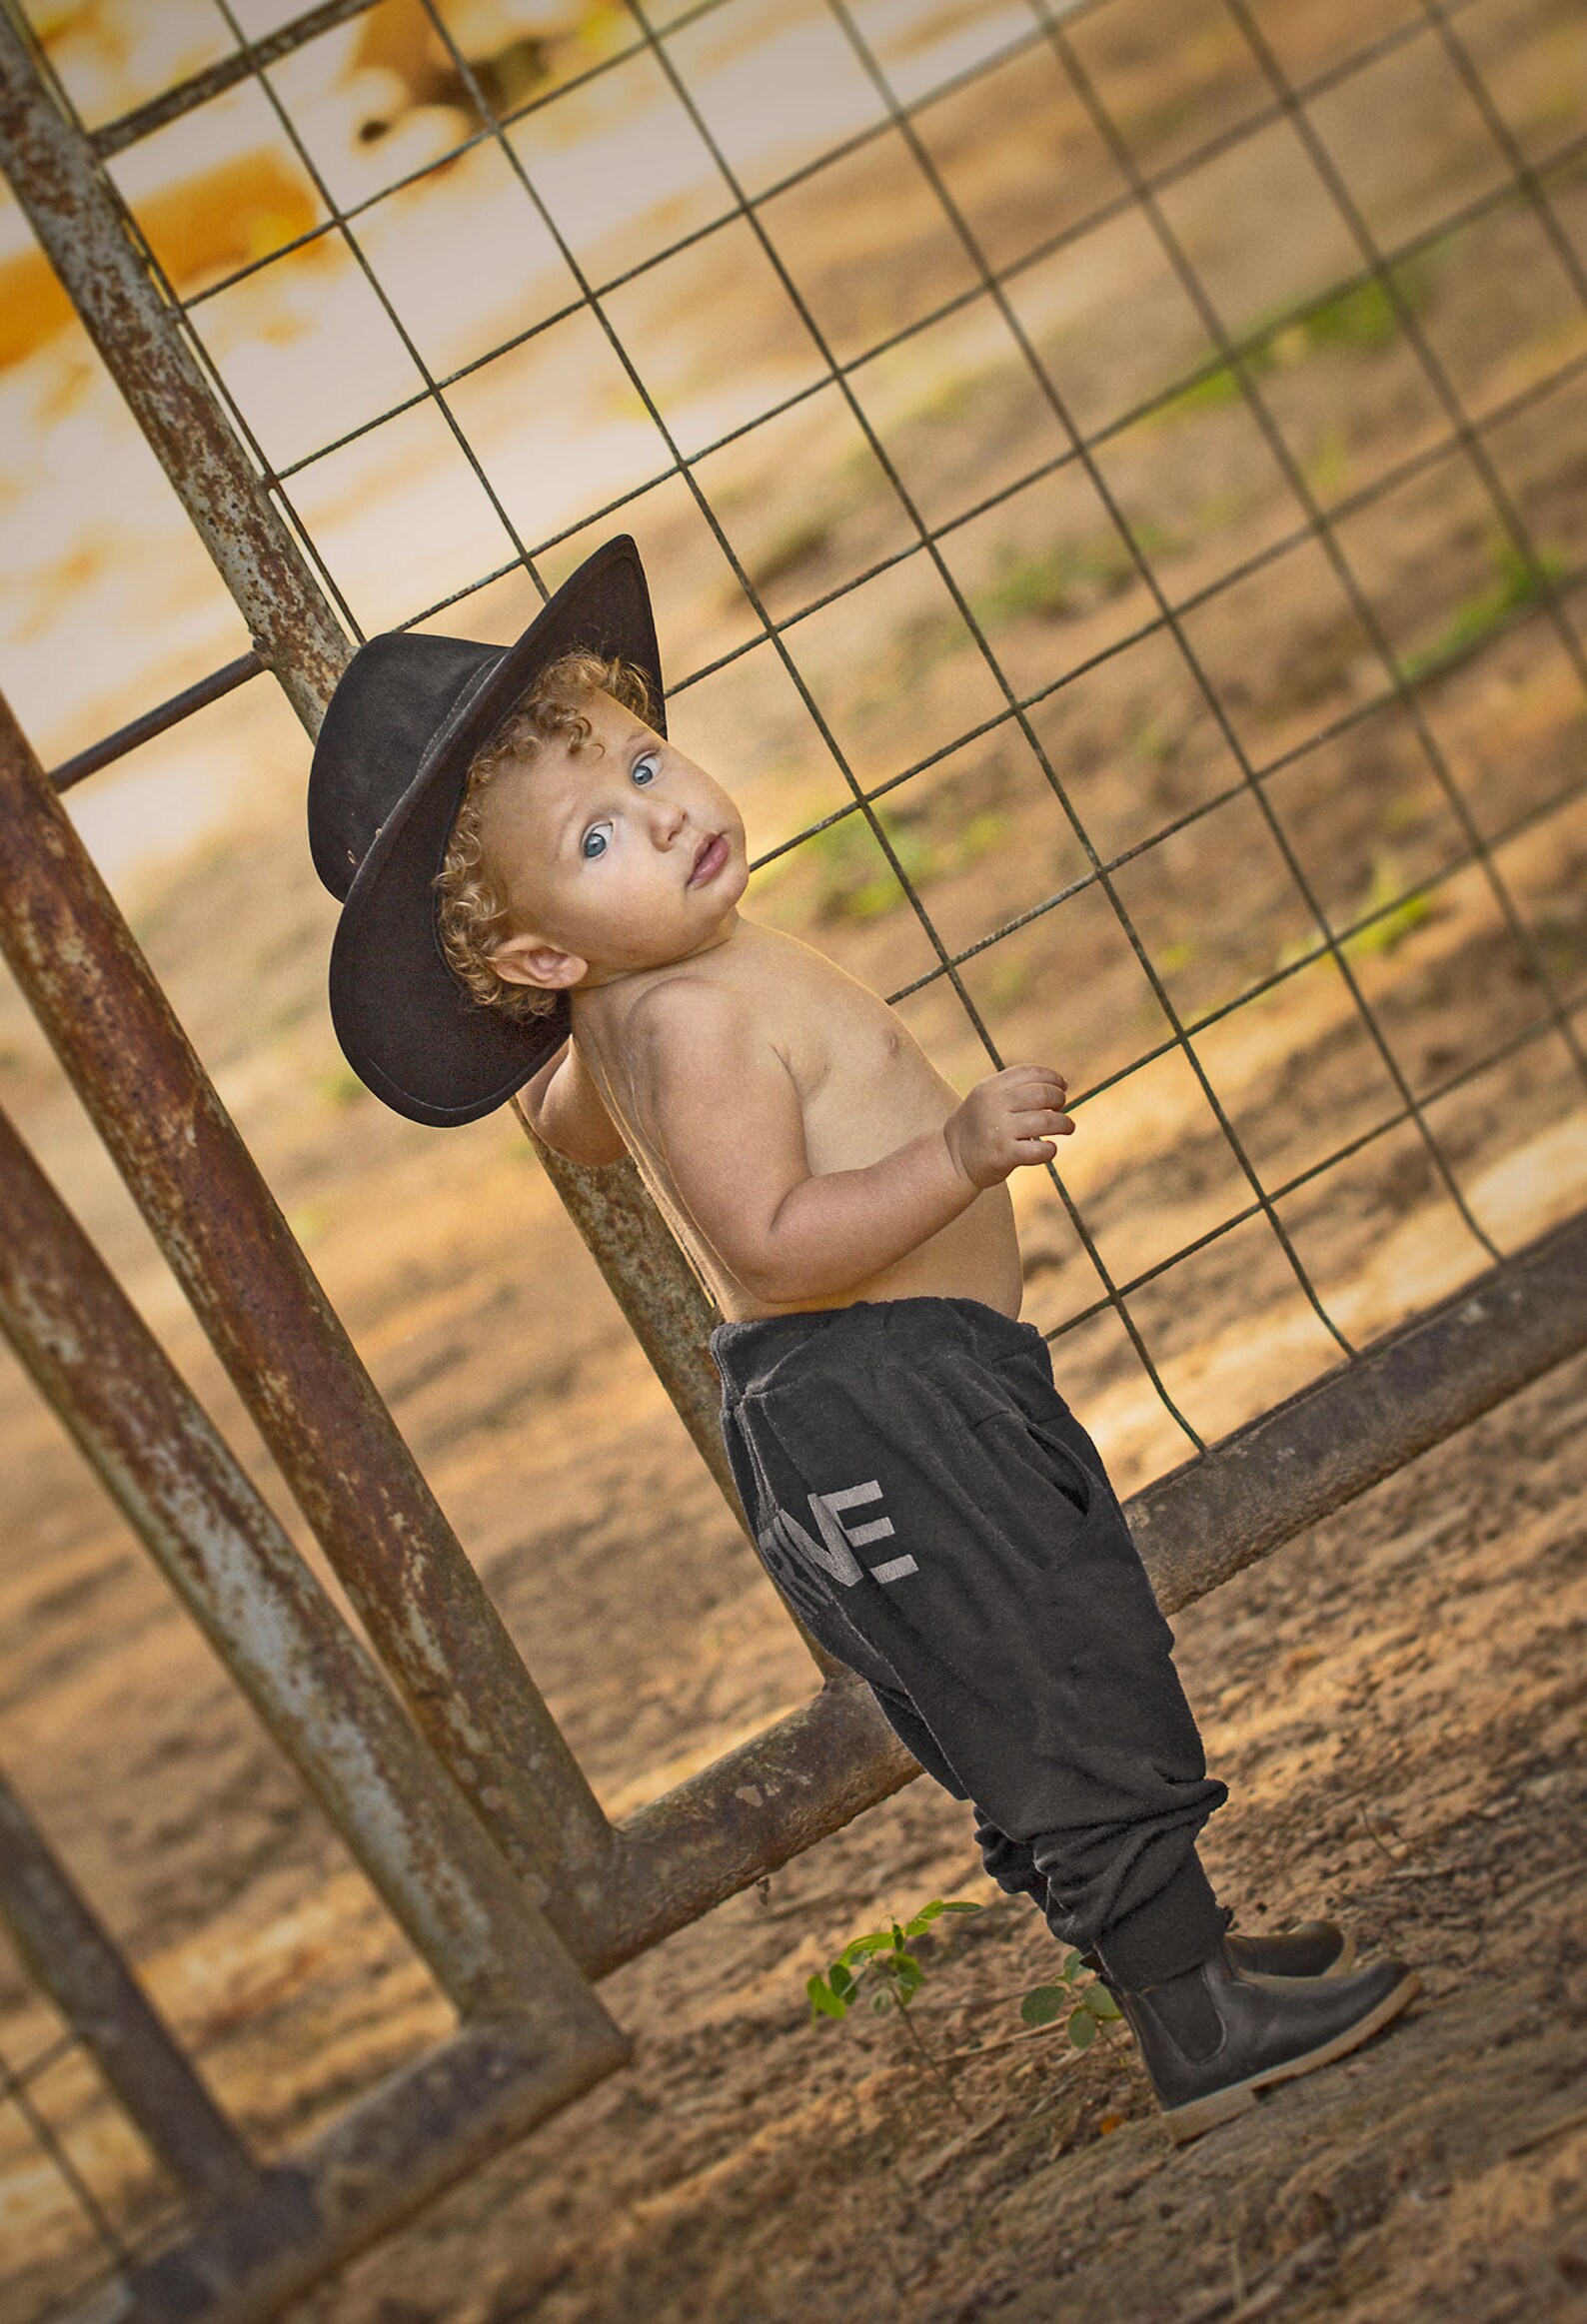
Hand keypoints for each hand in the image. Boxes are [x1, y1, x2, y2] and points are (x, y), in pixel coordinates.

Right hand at [943, 1065, 1074, 1189]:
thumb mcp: (986, 1098)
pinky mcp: (1004, 1154)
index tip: (1063, 1086)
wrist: (952, 1158)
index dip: (1052, 1077)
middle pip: (1042, 1094)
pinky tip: (1049, 1149)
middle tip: (1061, 1107)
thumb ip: (1013, 1090)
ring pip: (1046, 1121)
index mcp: (990, 1087)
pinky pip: (1039, 1150)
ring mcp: (999, 1130)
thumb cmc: (978, 1127)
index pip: (1029, 1073)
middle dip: (1059, 1099)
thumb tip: (1058, 1087)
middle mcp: (994, 1105)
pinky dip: (1051, 1150)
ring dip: (1064, 1123)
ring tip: (1068, 1127)